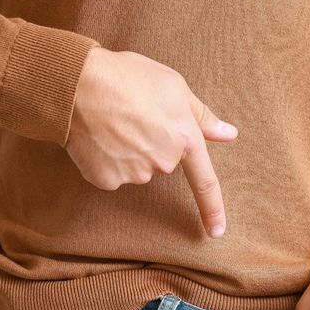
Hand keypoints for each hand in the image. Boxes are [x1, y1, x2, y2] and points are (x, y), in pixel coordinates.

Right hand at [65, 46, 238, 237]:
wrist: (79, 84)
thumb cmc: (128, 77)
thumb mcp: (174, 86)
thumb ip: (202, 116)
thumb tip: (230, 134)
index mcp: (184, 139)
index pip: (205, 182)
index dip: (213, 209)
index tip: (217, 232)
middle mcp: (163, 162)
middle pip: (161, 162)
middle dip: (152, 143)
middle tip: (134, 115)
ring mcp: (135, 173)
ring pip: (136, 168)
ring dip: (128, 150)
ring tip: (112, 121)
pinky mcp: (108, 179)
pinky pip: (112, 173)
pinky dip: (106, 159)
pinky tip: (98, 136)